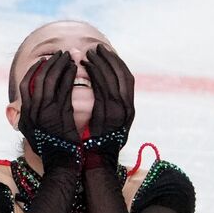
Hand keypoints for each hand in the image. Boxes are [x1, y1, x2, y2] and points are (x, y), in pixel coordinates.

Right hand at [16, 51, 80, 168]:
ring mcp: (44, 112)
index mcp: (24, 115)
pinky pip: (63, 88)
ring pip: (51, 80)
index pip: (24, 85)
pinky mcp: (59, 113)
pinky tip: (75, 69)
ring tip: (70, 57)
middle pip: (38, 78)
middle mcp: (31, 112)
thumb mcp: (35, 133)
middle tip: (61, 54)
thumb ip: (30, 117)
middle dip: (50, 63)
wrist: (60, 163)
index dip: (34, 71)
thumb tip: (23, 105)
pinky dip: (69, 76)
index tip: (43, 61)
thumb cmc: (51, 148)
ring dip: (60, 65)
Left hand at [79, 45, 135, 168]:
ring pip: (112, 78)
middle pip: (121, 74)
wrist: (97, 164)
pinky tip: (83, 67)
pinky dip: (94, 74)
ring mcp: (120, 111)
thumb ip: (109, 108)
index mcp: (130, 108)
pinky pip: (102, 87)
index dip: (117, 63)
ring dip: (100, 63)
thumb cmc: (98, 146)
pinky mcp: (108, 115)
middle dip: (109, 58)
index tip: (105, 53)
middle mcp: (128, 108)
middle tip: (96, 48)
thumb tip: (104, 93)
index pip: (127, 78)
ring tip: (87, 54)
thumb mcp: (109, 125)